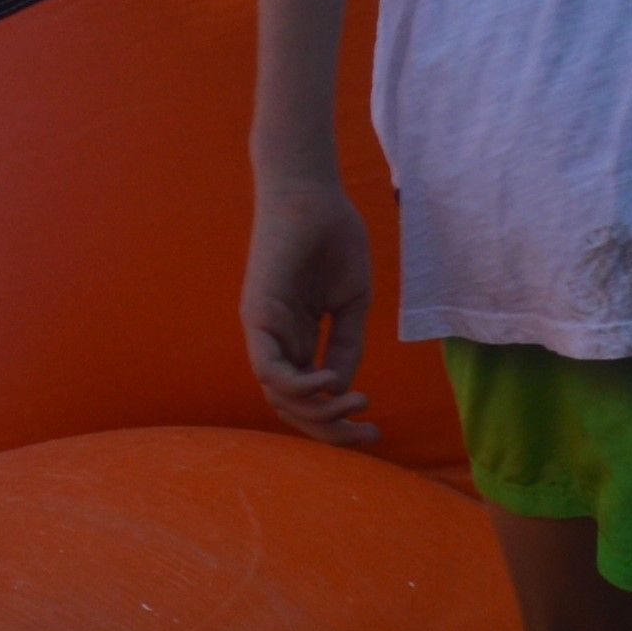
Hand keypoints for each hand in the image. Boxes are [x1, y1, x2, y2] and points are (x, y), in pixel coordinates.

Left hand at [243, 176, 384, 448]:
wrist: (314, 194)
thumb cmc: (332, 240)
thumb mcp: (350, 303)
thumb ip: (346, 344)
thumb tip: (342, 391)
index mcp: (295, 340)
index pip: (307, 399)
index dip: (337, 423)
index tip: (374, 429)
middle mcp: (275, 341)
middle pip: (291, 407)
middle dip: (329, 432)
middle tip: (369, 436)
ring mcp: (263, 330)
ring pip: (277, 395)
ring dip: (317, 412)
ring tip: (354, 404)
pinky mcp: (257, 314)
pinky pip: (268, 366)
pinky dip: (298, 384)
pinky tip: (331, 380)